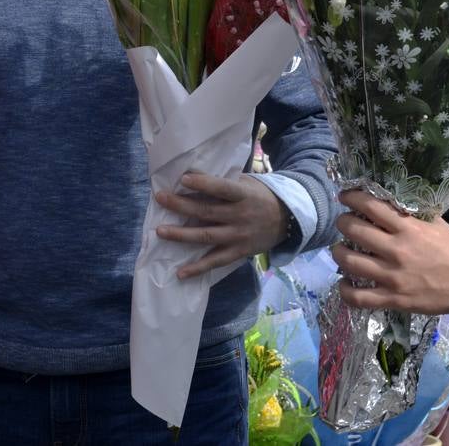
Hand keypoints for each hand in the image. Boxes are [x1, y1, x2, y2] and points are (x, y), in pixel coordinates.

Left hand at [155, 173, 289, 279]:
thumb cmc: (261, 197)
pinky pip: (215, 261)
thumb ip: (226, 183)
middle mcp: (240, 215)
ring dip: (182, 234)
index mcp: (243, 195)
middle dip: (181, 205)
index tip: (183, 179)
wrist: (288, 220)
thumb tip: (194, 176)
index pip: (222, 188)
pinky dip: (198, 268)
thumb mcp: (248, 184)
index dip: (203, 183)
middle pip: (207, 211)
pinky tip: (180, 272)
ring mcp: (238, 236)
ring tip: (160, 231)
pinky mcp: (238, 252)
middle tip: (160, 199)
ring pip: (206, 236)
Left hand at [330, 189, 448, 314]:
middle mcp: (396, 250)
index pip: (371, 206)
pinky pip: (359, 297)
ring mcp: (393, 277)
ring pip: (350, 262)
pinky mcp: (393, 299)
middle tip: (344, 223)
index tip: (345, 196)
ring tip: (340, 249)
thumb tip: (387, 202)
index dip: (352, 197)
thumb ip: (411, 213)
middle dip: (343, 223)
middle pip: (354, 230)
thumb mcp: (436, 223)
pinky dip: (345, 290)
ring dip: (338, 253)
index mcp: (408, 228)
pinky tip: (344, 282)